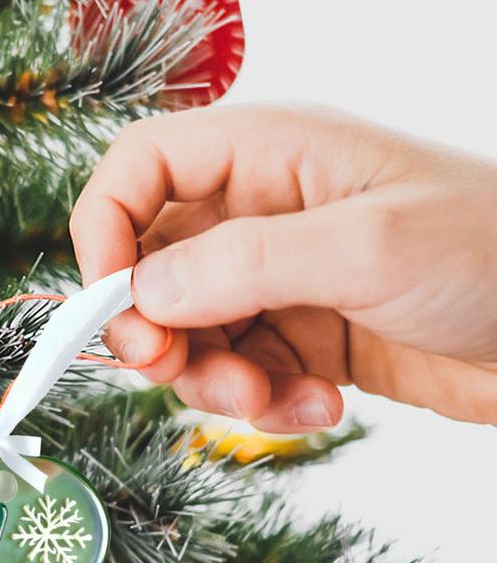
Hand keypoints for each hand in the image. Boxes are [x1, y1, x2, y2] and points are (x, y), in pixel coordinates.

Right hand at [71, 104, 496, 428]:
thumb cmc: (493, 251)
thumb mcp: (367, 247)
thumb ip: (244, 265)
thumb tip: (142, 296)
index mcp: (267, 155)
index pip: (139, 170)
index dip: (103, 232)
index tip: (108, 305)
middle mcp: (259, 213)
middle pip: (147, 267)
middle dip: (154, 330)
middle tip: (178, 372)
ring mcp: (277, 279)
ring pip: (187, 334)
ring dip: (212, 381)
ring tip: (270, 399)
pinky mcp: (297, 336)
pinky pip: (238, 374)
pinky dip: (262, 403)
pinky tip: (317, 406)